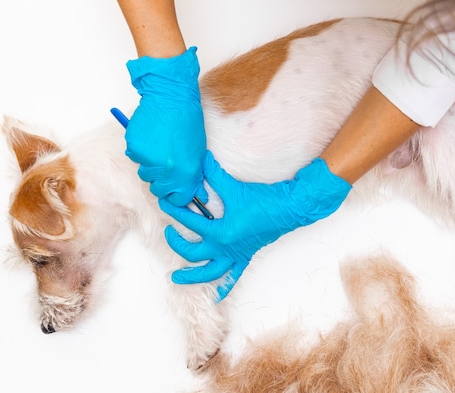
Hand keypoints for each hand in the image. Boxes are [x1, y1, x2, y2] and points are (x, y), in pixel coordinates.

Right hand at [125, 47, 206, 205]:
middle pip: (158, 189)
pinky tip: (150, 137)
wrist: (171, 96)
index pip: (179, 199)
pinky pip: (135, 157)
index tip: (175, 192)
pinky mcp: (135, 148)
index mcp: (186, 171)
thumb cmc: (188, 120)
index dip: (177, 196)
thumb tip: (196, 194)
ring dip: (151, 165)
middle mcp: (167, 169)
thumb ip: (194, 175)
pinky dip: (141, 150)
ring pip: (145, 173)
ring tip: (159, 145)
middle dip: (162, 182)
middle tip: (165, 165)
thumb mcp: (198, 152)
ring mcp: (149, 159)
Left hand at [159, 151, 351, 300]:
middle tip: (168, 233)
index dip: (175, 211)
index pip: (190, 222)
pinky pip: (233, 276)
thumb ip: (214, 174)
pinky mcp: (245, 256)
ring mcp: (236, 254)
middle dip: (176, 244)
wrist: (289, 208)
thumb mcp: (234, 186)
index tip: (165, 203)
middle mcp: (226, 247)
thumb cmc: (263, 199)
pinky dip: (224, 287)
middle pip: (193, 252)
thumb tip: (200, 158)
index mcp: (221, 231)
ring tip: (175, 278)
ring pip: (209, 272)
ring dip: (191, 277)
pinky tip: (215, 297)